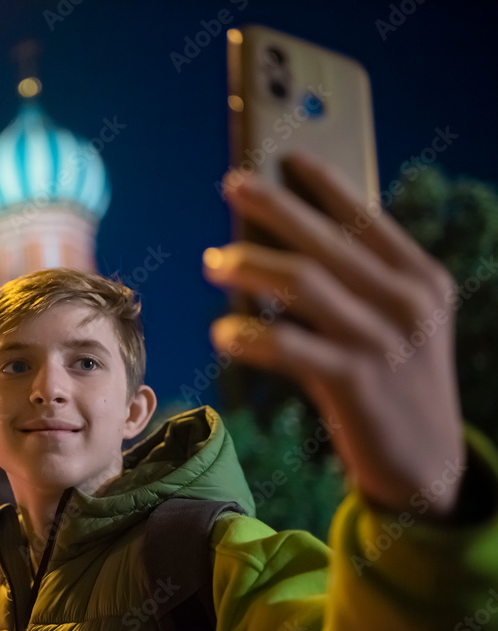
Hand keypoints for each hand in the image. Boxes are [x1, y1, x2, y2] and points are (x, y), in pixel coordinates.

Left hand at [203, 151, 465, 519]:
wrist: (427, 466)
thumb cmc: (393, 382)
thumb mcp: (390, 324)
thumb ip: (351, 284)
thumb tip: (276, 241)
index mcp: (421, 278)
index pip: (367, 217)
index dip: (324, 183)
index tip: (286, 155)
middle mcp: (408, 302)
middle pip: (325, 241)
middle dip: (273, 207)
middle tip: (232, 183)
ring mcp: (385, 342)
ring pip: (303, 285)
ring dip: (250, 267)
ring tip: (213, 262)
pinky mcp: (358, 383)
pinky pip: (291, 347)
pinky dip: (251, 336)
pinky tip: (222, 331)